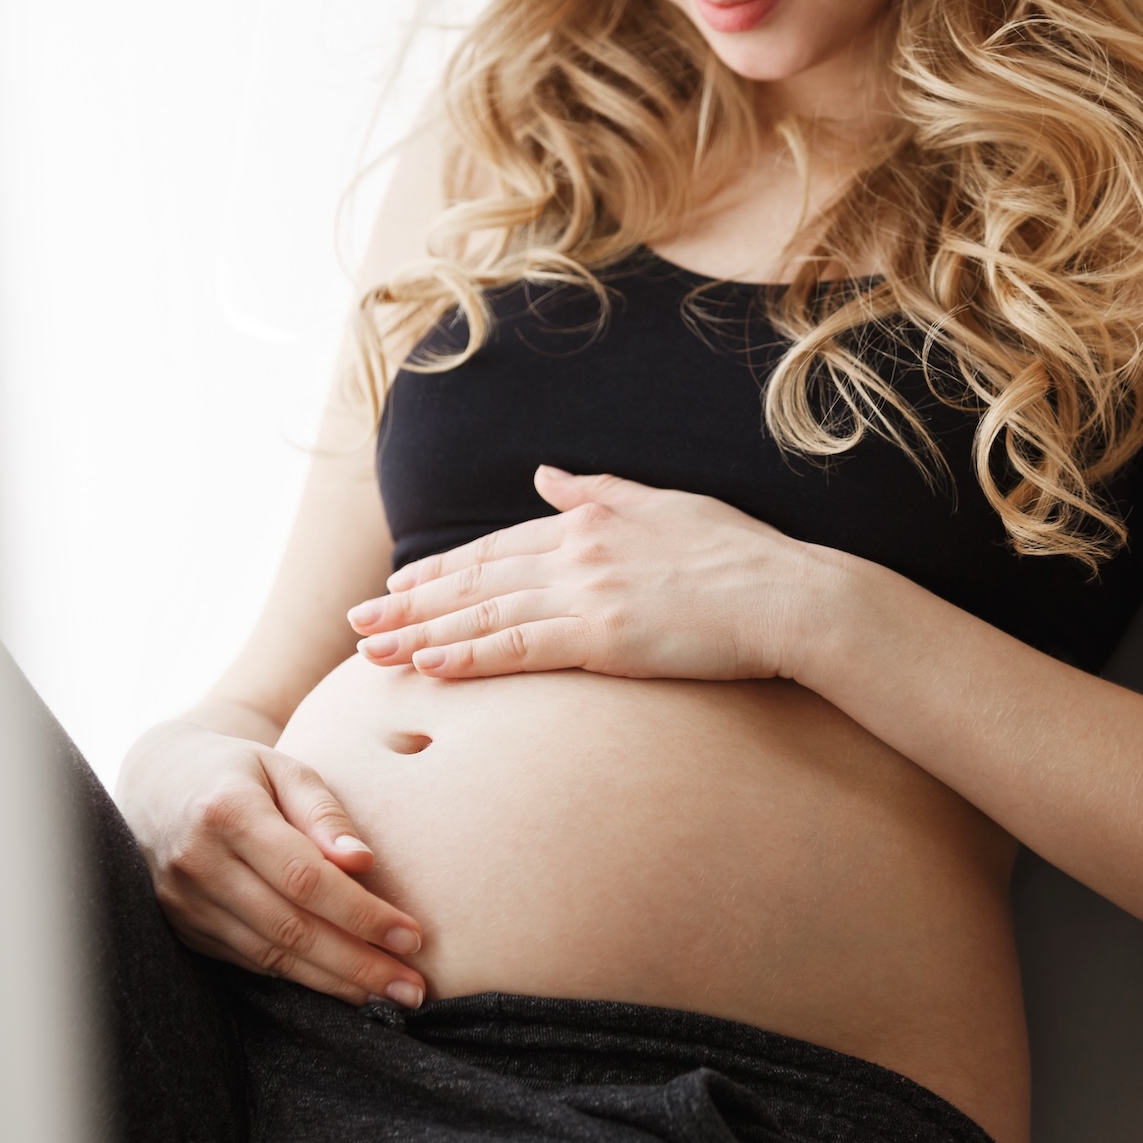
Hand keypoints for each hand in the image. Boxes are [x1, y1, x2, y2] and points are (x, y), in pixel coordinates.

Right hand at [117, 722, 426, 1006]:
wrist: (159, 782)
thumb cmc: (238, 770)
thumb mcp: (284, 768)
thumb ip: (324, 812)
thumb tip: (363, 863)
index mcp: (226, 812)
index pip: (304, 878)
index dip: (361, 913)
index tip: (411, 935)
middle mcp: (198, 863)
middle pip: (290, 928)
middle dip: (358, 964)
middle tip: (412, 988)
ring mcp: (184, 903)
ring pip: (270, 956)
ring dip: (334, 982)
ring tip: (389, 994)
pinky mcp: (183, 929)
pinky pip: (250, 962)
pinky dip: (300, 977)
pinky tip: (341, 984)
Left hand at [347, 466, 810, 680]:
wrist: (785, 593)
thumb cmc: (737, 552)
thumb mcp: (663, 503)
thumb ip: (597, 490)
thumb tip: (547, 473)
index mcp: (588, 521)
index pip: (495, 548)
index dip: (441, 569)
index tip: (398, 585)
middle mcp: (575, 552)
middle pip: (474, 581)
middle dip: (409, 603)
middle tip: (357, 624)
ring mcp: (585, 593)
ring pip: (483, 615)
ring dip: (421, 635)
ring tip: (372, 653)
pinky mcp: (602, 637)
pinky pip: (519, 648)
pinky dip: (469, 658)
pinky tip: (429, 668)